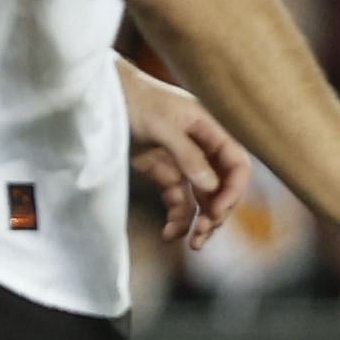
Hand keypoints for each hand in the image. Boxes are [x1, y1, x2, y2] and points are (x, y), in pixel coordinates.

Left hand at [119, 58, 249, 253]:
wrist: (102, 96)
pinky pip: (179, 201)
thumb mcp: (162, 124)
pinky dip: (178, 219)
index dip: (233, 191)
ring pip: (203, 199)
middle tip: (201, 235)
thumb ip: (187, 154)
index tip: (217, 212)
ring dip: (200, 222)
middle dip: (217, 213)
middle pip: (223, 187)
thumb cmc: (135, 100)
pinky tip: (169, 234)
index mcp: (211, 130)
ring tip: (191, 243)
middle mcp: (203, 147)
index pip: (237, 165)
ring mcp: (183, 162)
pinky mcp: (164, 172)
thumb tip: (211, 187)